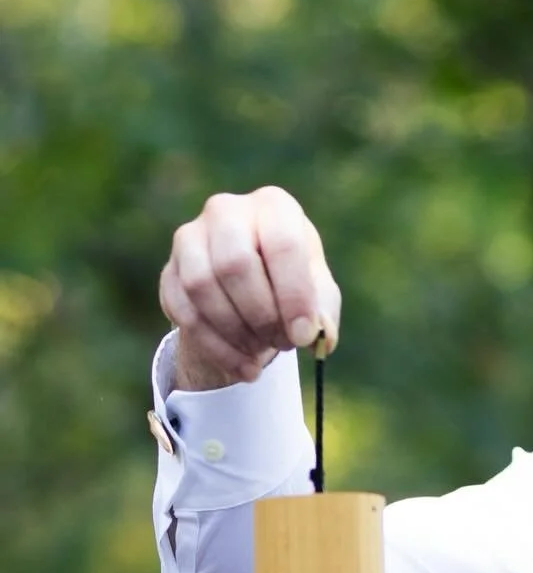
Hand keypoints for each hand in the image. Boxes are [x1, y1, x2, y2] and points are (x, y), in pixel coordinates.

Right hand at [159, 187, 341, 390]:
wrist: (252, 285)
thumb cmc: (292, 281)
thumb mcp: (319, 293)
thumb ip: (323, 312)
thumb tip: (320, 336)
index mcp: (274, 206)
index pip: (281, 244)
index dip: (293, 295)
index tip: (303, 336)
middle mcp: (226, 211)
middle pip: (234, 264)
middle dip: (262, 315)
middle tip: (282, 343)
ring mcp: (190, 238)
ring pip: (202, 287)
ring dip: (236, 331)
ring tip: (263, 351)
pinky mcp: (170, 271)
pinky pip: (184, 312)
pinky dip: (217, 347)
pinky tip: (244, 366)